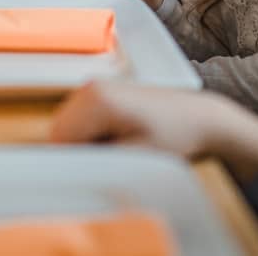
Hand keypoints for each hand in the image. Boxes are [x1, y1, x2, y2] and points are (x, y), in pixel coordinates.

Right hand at [50, 82, 257, 184]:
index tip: (99, 169)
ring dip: (85, 143)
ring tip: (120, 145)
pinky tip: (119, 136)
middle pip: (59, 133)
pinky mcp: (101, 91)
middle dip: (79, 152)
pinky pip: (80, 121)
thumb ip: (96, 163)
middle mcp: (90, 87)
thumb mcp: (135, 158)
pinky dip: (92, 134)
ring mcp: (94, 86)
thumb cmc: (174, 137)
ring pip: (68, 128)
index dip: (74, 163)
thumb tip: (66, 171)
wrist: (200, 118)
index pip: (58, 142)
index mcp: (96, 100)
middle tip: (114, 157)